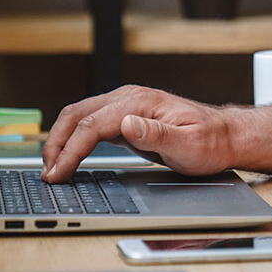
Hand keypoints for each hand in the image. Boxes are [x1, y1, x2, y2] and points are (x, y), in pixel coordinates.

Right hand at [41, 85, 232, 182]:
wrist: (225, 136)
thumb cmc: (210, 141)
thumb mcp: (189, 144)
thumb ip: (156, 134)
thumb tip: (126, 123)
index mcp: (141, 102)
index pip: (93, 123)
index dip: (71, 149)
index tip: (58, 172)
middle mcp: (130, 98)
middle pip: (78, 114)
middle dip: (56, 143)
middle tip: (47, 173)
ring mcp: (126, 106)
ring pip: (80, 117)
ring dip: (61, 140)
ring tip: (51, 168)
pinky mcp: (126, 117)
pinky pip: (90, 124)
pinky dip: (73, 139)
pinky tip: (68, 157)